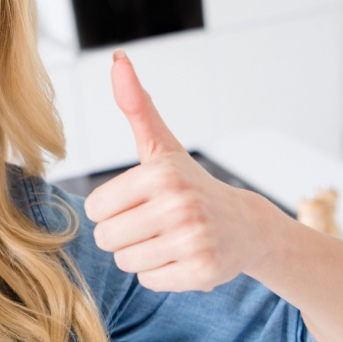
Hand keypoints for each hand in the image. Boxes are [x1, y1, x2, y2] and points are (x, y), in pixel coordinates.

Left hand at [83, 51, 267, 292]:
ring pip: (126, 262)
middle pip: (107, 238)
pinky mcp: (201, 272)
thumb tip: (118, 60)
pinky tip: (181, 258)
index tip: (138, 202)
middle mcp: (178, 206)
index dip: (112, 209)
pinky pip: (149, 281)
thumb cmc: (190, 185)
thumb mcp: (162, 146)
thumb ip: (136, 107)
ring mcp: (192, 241)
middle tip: (152, 224)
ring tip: (167, 240)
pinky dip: (160, 275)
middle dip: (123, 235)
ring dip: (140, 256)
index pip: (96, 208)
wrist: (246, 226)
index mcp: (161, 173)